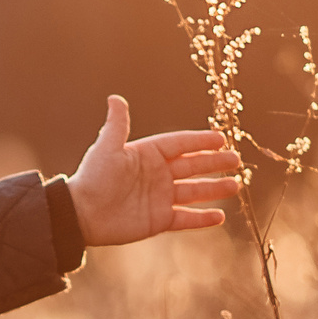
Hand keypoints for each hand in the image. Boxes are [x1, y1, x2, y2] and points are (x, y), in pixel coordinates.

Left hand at [65, 96, 241, 246]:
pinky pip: (185, 218)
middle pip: (192, 166)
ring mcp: (159, 198)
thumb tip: (115, 98)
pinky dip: (202, 218)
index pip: (180, 144)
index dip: (200, 141)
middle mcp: (157, 175)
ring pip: (194, 192)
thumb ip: (117, 125)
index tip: (221, 138)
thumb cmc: (93, 178)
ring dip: (214, 189)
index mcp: (147, 155)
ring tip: (236, 186)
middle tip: (236, 161)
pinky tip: (220, 216)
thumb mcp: (106, 148)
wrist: (81, 214)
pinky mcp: (158, 220)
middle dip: (215, 163)